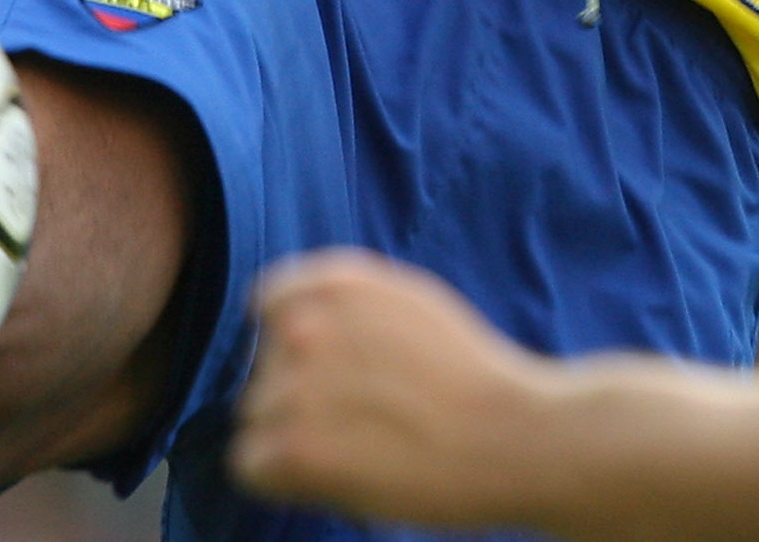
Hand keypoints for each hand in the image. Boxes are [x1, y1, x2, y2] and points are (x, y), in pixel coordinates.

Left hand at [232, 251, 553, 526]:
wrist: (509, 436)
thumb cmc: (472, 375)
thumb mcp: (409, 300)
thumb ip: (348, 303)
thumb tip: (294, 320)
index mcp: (333, 282)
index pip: (269, 306)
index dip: (296, 345)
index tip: (329, 373)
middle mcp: (304, 325)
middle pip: (263, 370)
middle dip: (299, 394)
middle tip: (360, 420)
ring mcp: (294, 387)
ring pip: (256, 419)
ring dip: (292, 438)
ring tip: (358, 448)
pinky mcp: (295, 449)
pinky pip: (249, 464)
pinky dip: (281, 478)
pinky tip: (330, 476)